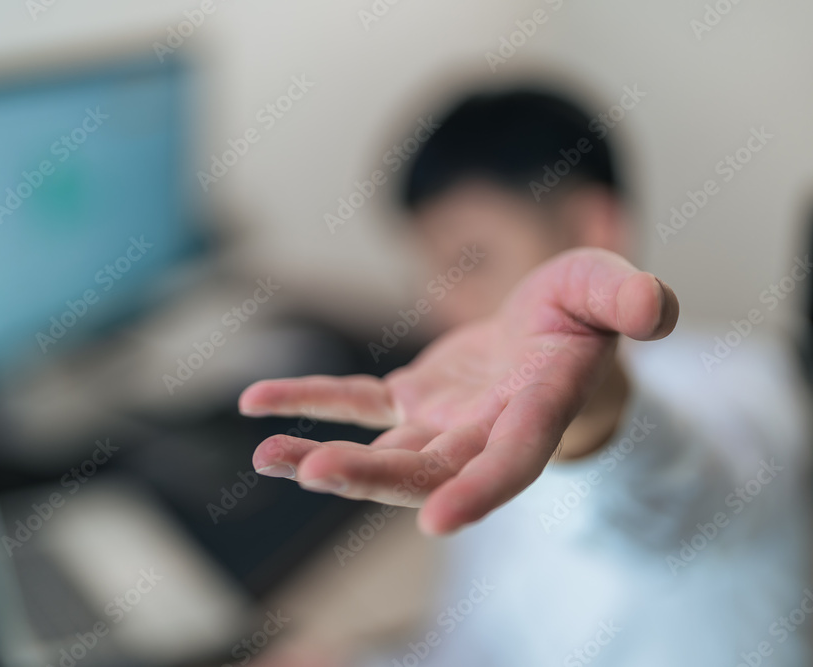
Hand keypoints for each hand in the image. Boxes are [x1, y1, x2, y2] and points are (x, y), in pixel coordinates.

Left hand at [238, 248, 677, 534]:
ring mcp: (443, 420)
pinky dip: (310, 403)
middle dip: (373, 475)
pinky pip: (356, 406)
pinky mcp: (412, 398)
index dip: (478, 491)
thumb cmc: (586, 318)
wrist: (555, 340)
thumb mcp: (607, 291)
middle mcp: (485, 430)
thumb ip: (627, 298)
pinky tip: (257, 406)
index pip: (511, 461)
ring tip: (267, 456)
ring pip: (383, 451)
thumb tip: (653, 308)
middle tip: (314, 472)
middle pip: (428, 469)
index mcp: (537, 408)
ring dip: (325, 455)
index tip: (434, 521)